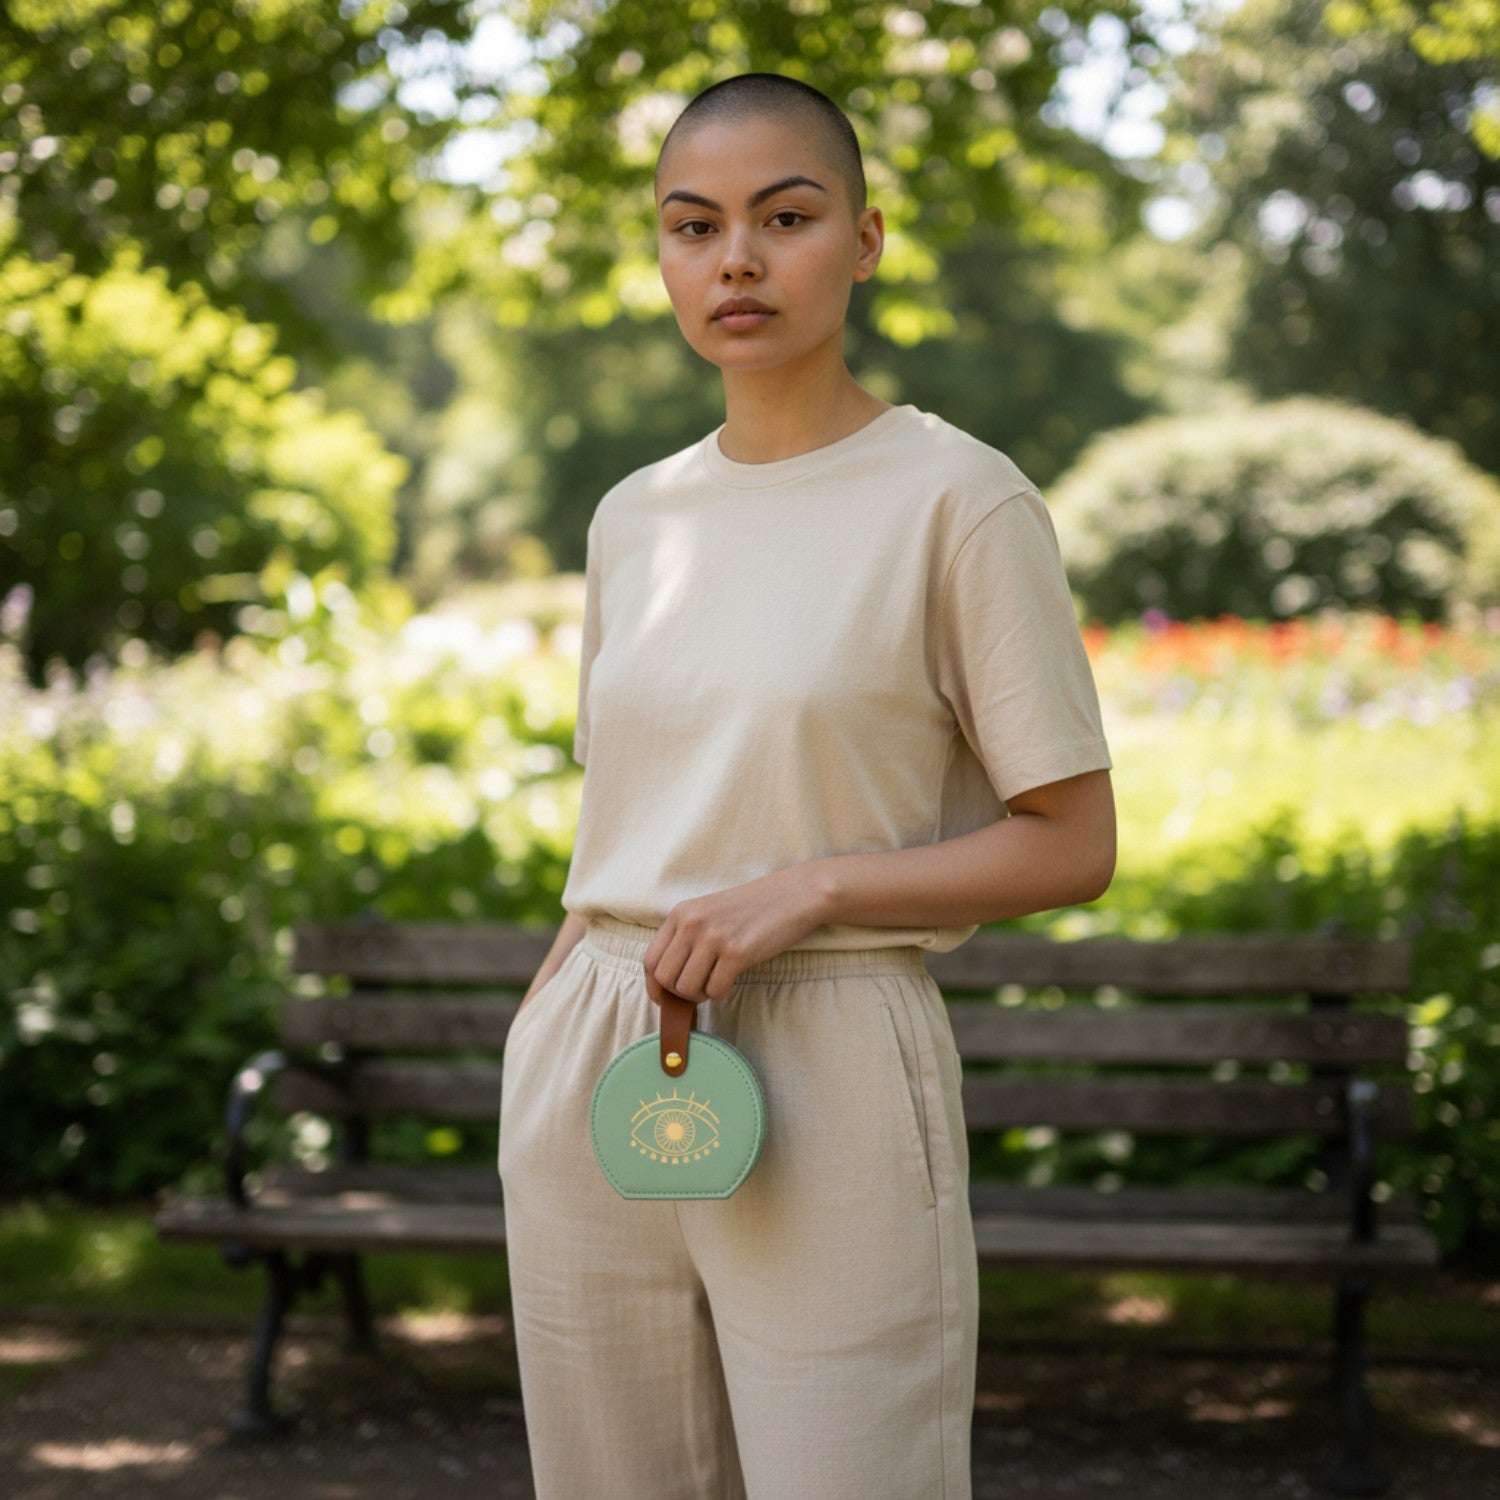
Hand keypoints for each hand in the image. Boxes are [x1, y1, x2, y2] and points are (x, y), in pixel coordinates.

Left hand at [641, 862, 831, 1006]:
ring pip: (687, 988)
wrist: (793, 894)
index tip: (666, 997)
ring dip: (701, 994)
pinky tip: (732, 978)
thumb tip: (668, 980)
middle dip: (679, 993)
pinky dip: (721, 993)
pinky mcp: (737, 952)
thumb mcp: (709, 912)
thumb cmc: (753, 908)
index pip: (650, 960)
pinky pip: (715, 990)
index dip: (655, 986)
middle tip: (700, 989)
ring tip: (717, 981)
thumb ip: (686, 937)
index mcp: (681, 913)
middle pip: (665, 978)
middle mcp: (692, 923)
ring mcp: (714, 937)